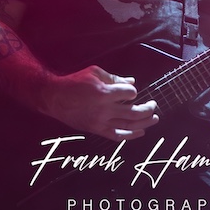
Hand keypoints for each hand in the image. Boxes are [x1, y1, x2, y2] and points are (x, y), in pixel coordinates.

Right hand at [40, 65, 158, 140]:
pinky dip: (131, 135)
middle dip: (148, 109)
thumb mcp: (95, 73)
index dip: (133, 92)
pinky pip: (117, 136)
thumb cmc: (75, 82)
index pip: (130, 94)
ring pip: (128, 126)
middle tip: (154, 105)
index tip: (131, 91)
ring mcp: (100, 122)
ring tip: (154, 119)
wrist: (55, 98)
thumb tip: (132, 82)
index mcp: (104, 93)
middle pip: (134, 112)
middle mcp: (104, 110)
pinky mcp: (96, 130)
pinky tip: (141, 132)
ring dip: (144, 123)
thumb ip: (115, 78)